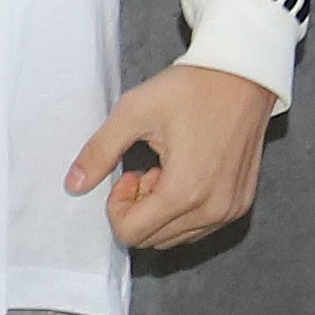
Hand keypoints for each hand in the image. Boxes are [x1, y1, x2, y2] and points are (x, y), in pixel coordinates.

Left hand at [65, 62, 275, 250]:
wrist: (242, 74)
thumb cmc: (192, 89)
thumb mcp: (134, 112)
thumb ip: (99, 152)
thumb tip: (73, 184)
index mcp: (185, 192)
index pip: (131, 233)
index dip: (117, 205)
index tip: (129, 173)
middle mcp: (212, 209)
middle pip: (152, 239)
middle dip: (138, 208)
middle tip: (146, 169)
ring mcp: (230, 209)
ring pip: (175, 237)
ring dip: (161, 210)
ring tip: (167, 169)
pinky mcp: (240, 203)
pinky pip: (200, 227)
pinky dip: (184, 210)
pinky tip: (187, 173)